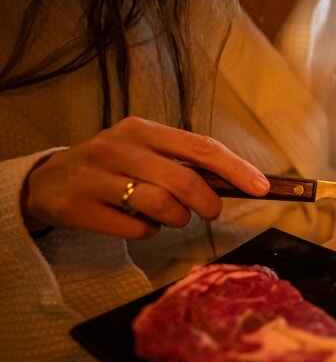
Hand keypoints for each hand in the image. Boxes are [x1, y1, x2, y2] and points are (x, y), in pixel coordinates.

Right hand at [21, 117, 270, 239]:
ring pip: (161, 207)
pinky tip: (137, 222)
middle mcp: (119, 148)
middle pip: (184, 181)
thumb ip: (183, 162)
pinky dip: (147, 231)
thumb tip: (239, 180)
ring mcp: (96, 177)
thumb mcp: (145, 152)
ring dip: (176, 219)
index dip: (235, 169)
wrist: (49, 180)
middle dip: (207, 203)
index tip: (261, 188)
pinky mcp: (80, 207)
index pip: (201, 148)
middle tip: (210, 212)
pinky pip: (135, 229)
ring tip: (168, 216)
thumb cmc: (113, 167)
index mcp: (142, 130)